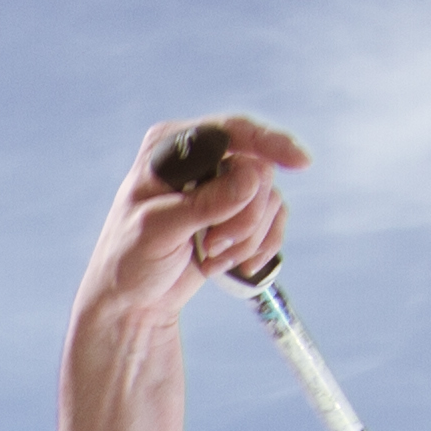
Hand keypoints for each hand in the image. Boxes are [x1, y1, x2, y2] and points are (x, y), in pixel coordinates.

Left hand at [84, 114, 308, 325]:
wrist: (134, 300)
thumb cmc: (130, 260)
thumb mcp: (158, 230)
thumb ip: (204, 204)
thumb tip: (252, 178)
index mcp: (170, 147)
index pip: (229, 131)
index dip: (268, 142)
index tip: (299, 162)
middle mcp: (200, 158)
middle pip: (257, 170)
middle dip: (243, 217)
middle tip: (214, 246)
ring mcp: (222, 184)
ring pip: (269, 198)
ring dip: (247, 238)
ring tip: (212, 259)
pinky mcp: (238, 212)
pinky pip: (275, 218)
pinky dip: (260, 246)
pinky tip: (234, 265)